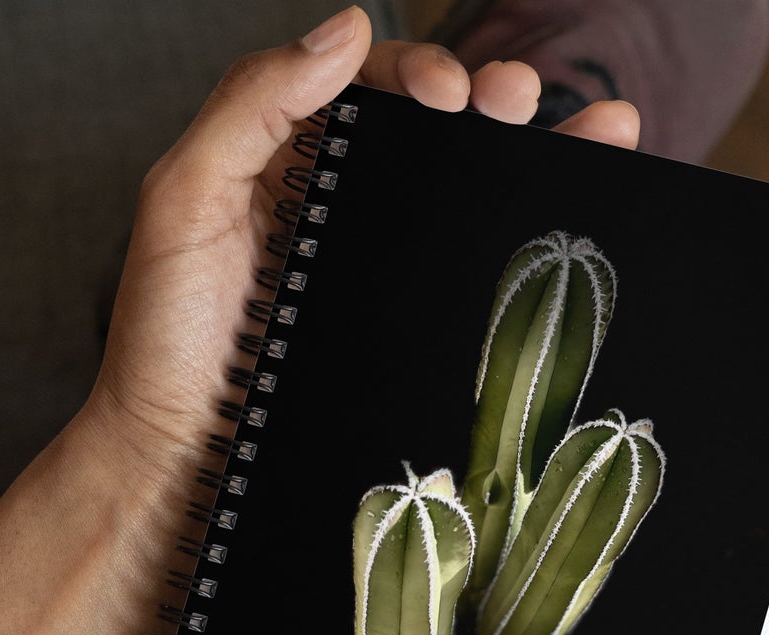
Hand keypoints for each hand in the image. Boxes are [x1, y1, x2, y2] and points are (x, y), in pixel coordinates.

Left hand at [67, 4, 641, 518]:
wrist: (181, 459)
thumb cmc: (165, 338)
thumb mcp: (183, 201)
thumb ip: (250, 105)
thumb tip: (347, 29)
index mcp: (288, 162)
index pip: (370, 89)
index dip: (417, 72)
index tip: (448, 95)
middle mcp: (341, 208)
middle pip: (436, 135)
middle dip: (494, 100)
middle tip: (518, 100)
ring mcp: (378, 273)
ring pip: (469, 198)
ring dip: (541, 154)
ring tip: (603, 130)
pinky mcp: (404, 331)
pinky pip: (472, 276)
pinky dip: (531, 242)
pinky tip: (585, 210)